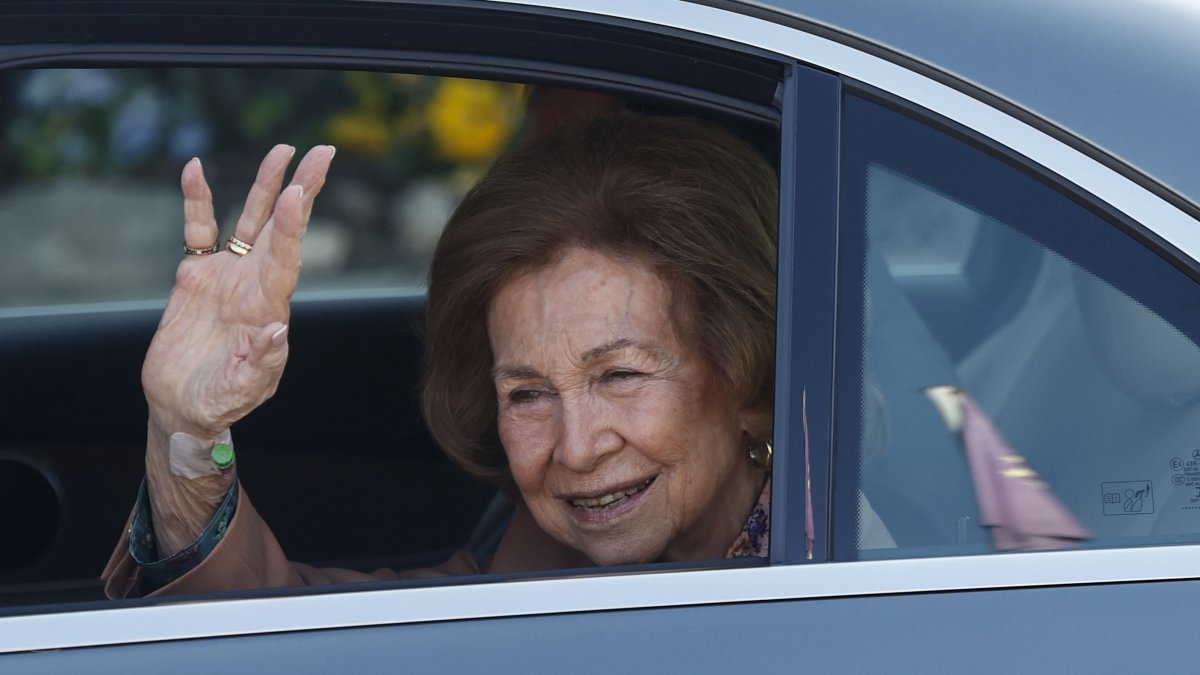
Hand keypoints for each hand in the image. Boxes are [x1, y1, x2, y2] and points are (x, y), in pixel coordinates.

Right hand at [143, 144, 335, 439]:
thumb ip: (260, 364)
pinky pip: (199, 229)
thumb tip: (277, 331)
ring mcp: (228, 276)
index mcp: (270, 308)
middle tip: (322, 152)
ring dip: (265, 185)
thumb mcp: (242, 391)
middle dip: (301, 189)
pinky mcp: (197, 275)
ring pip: (251, 221)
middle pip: (282, 227)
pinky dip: (196, 200)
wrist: (184, 406)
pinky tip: (194, 169)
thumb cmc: (219, 402)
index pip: (287, 259)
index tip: (298, 192)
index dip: (294, 226)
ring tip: (283, 150)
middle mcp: (255, 284)